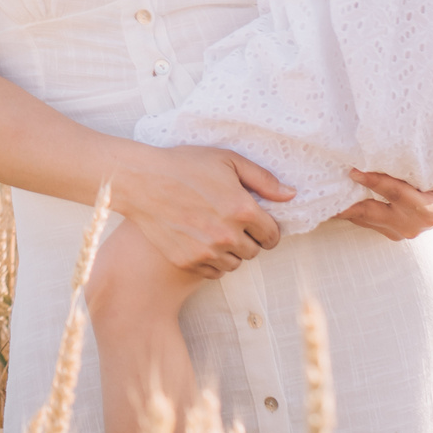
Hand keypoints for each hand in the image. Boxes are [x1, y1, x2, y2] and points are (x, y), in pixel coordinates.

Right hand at [109, 146, 293, 278]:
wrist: (141, 180)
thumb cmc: (184, 165)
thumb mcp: (227, 160)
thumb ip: (263, 179)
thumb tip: (291, 195)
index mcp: (242, 210)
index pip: (273, 235)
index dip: (267, 228)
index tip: (256, 222)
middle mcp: (228, 236)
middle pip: (255, 252)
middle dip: (249, 239)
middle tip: (231, 223)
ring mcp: (206, 252)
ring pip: (235, 264)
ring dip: (231, 251)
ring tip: (215, 231)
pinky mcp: (187, 261)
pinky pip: (213, 271)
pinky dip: (213, 260)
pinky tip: (201, 241)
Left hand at [330, 147, 432, 240]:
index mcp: (430, 211)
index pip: (400, 197)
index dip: (379, 184)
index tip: (356, 171)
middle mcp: (411, 225)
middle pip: (374, 213)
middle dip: (349, 201)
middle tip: (323, 186)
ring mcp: (396, 228)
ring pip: (363, 218)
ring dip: (341, 207)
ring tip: (315, 192)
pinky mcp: (386, 226)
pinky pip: (361, 219)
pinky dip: (343, 209)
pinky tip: (324, 196)